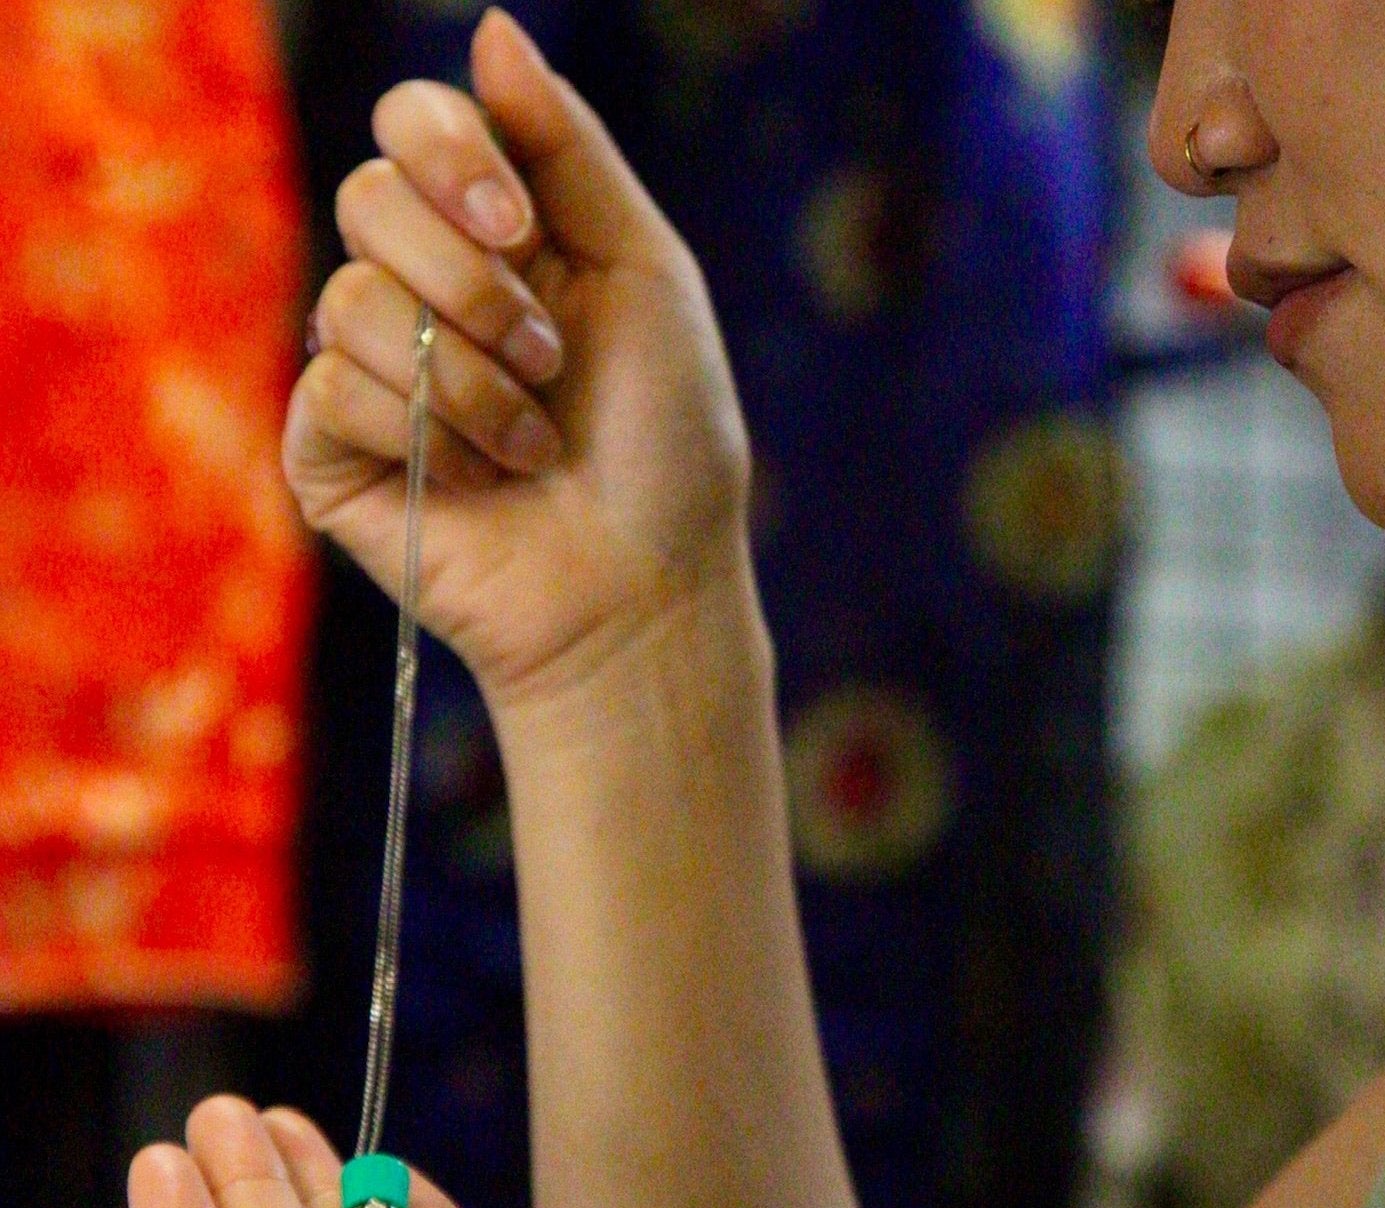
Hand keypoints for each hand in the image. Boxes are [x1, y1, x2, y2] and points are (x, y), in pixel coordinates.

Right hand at [285, 7, 752, 710]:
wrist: (647, 586)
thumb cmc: (665, 443)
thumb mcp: (643, 273)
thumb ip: (569, 151)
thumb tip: (489, 28)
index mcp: (493, 241)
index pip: (410, 127)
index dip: (449, 155)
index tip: (521, 225)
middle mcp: (421, 296)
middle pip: (367, 197)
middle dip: (471, 279)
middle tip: (546, 356)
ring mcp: (371, 377)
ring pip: (348, 298)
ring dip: (464, 376)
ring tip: (530, 441)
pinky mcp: (331, 457)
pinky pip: (329, 388)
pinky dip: (422, 433)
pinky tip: (475, 482)